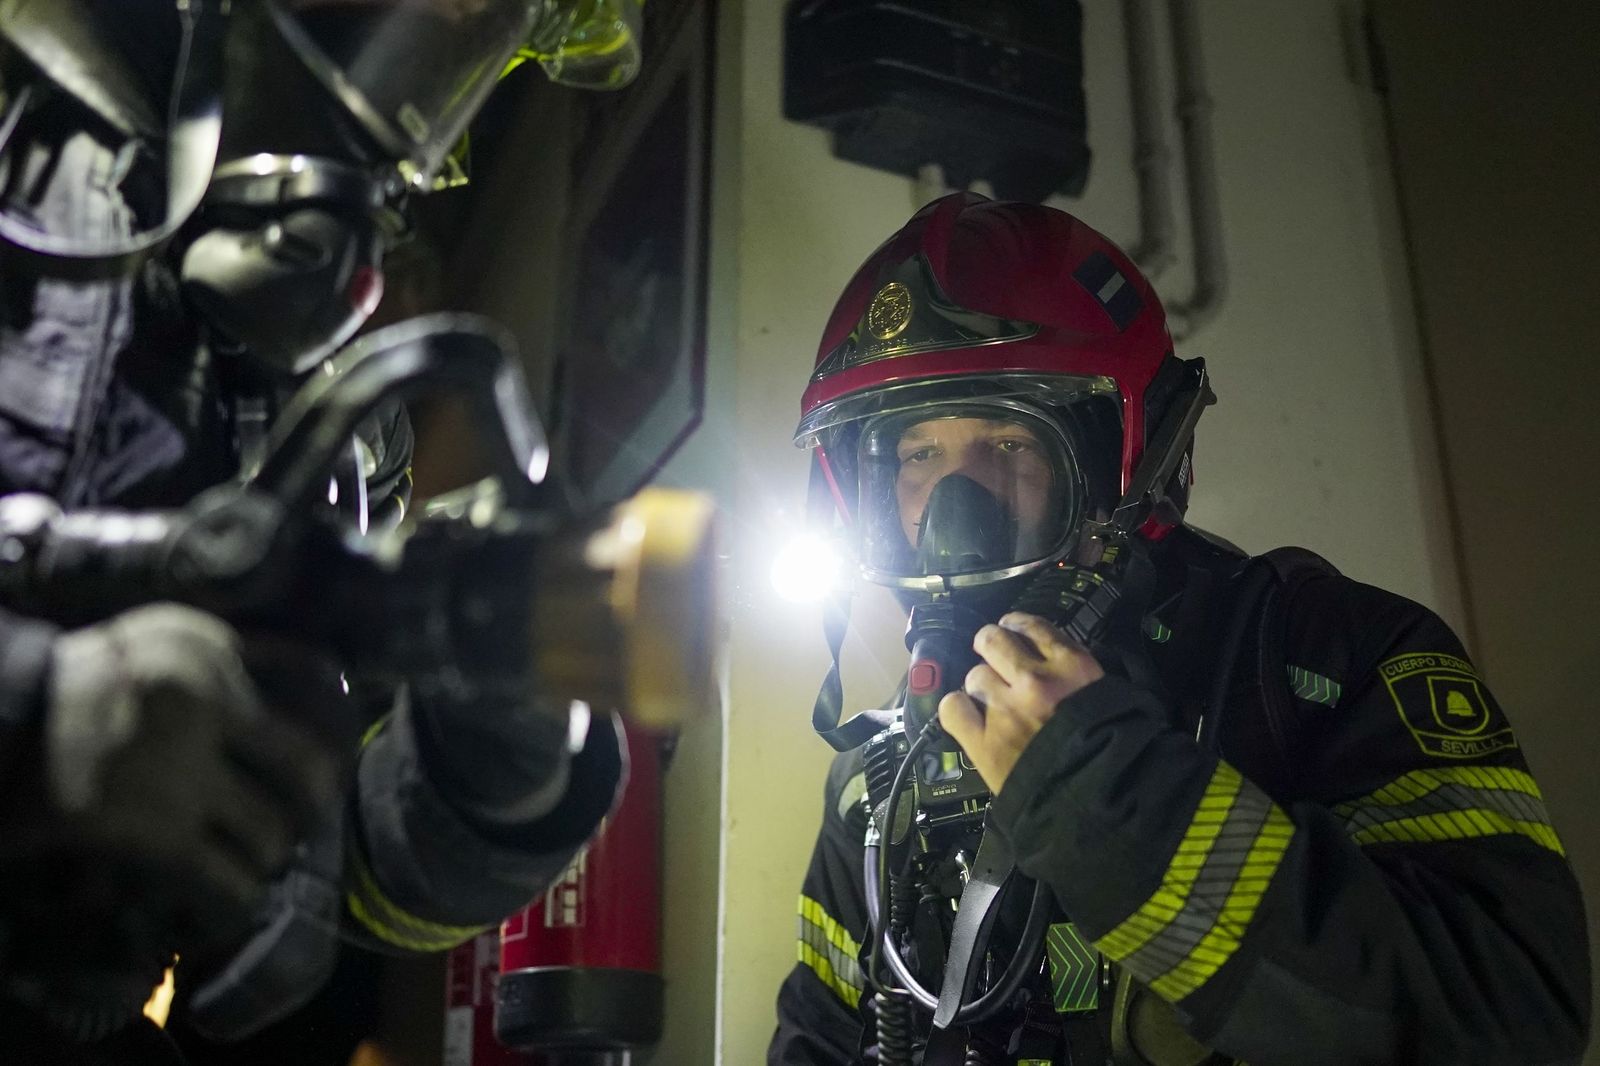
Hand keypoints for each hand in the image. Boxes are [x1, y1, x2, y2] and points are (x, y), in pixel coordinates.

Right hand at [4, 604, 351, 974]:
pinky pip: (223, 878)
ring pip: (269, 831)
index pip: (306, 687)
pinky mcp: (153, 830)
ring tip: (266, 855)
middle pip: (305, 768)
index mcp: (212, 653)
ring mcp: (180, 772)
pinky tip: (240, 897)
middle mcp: (206, 705)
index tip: (324, 758)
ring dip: (271, 851)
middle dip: (315, 802)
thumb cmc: (95, 675)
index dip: (321, 730)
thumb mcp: (168, 636)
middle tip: (310, 815)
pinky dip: (238, 894)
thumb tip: (314, 677)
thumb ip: (236, 654)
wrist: (7, 720)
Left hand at [937, 612, 1104, 793]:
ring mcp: (1005, 710)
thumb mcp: (1110, 698)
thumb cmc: (1114, 752)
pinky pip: (952, 708)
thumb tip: (1057, 662)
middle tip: (991, 657)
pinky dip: (958, 710)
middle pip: (993, 639)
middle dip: (989, 645)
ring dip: (980, 687)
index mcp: (1072, 667)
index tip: (1012, 629)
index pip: (1033, 626)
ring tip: (991, 702)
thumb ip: (1080, 675)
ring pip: (974, 675)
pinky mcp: (983, 741)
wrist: (1099, 801)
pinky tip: (968, 717)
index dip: (1016, 625)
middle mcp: (1034, 680)